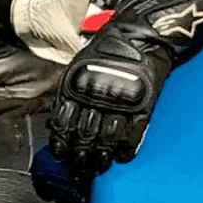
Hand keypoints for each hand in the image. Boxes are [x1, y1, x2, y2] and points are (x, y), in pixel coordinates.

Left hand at [47, 0, 202, 172]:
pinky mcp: (142, 104)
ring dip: (102, 156)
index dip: (63, 143)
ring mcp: (120, 102)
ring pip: (107, 138)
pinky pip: (133, 133)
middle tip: (82, 165)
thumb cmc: (107, 50)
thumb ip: (71, 93)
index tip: (63, 154)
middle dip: (82, 155)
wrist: (139, 36)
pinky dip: (127, 148)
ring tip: (100, 165)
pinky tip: (123, 156)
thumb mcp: (79, 67)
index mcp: (77, 87)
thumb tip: (60, 121)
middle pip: (85, 135)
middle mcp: (96, 96)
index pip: (64, 123)